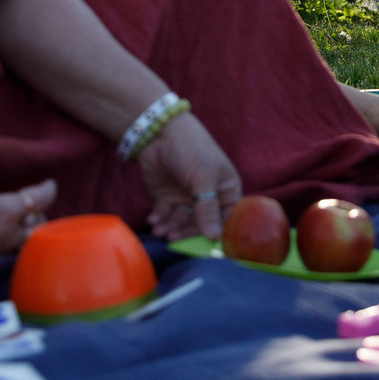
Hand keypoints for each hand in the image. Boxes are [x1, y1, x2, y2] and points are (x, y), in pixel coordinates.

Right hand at [0, 126, 55, 268]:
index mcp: (6, 211)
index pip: (41, 198)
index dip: (48, 188)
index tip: (50, 183)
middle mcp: (10, 235)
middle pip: (40, 223)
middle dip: (39, 212)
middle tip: (34, 203)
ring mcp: (0, 255)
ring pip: (29, 243)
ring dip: (32, 233)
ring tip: (25, 225)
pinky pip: (14, 257)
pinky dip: (18, 249)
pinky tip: (4, 246)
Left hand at [136, 111, 241, 240]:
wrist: (160, 132)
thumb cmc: (192, 150)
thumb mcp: (203, 178)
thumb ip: (207, 209)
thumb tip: (214, 238)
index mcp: (226, 191)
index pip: (224, 219)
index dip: (215, 234)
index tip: (202, 247)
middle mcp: (208, 198)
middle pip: (200, 224)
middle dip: (185, 231)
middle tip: (172, 237)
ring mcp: (187, 198)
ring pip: (181, 222)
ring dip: (170, 227)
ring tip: (159, 230)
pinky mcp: (168, 198)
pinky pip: (165, 215)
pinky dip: (159, 219)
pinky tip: (153, 219)